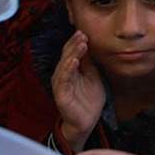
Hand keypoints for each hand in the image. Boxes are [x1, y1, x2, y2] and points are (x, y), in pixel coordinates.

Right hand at [50, 32, 104, 152]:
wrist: (86, 122)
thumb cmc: (89, 100)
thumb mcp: (93, 77)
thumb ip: (90, 63)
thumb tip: (90, 46)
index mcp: (70, 70)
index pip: (72, 52)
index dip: (77, 42)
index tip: (85, 32)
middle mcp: (63, 74)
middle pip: (67, 55)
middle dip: (74, 44)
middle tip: (82, 34)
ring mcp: (61, 84)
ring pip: (65, 64)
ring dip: (72, 53)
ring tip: (81, 44)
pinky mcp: (61, 94)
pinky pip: (64, 79)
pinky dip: (68, 69)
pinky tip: (74, 61)